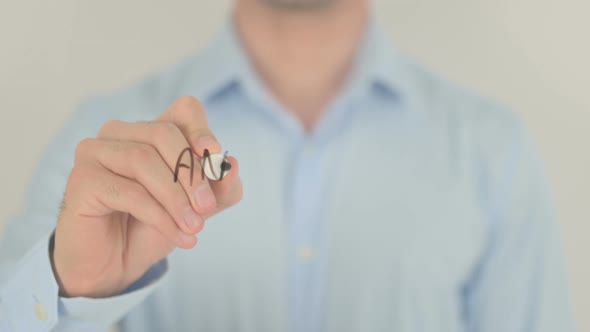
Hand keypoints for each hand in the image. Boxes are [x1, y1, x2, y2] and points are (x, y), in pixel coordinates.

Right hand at [51, 97, 242, 297]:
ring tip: (194, 227)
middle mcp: (120, 133)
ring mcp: (95, 152)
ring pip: (144, 160)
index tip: (215, 156)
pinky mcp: (82, 179)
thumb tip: (233, 166)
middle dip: (192, 174)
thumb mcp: (196, 208)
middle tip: (207, 209)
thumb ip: (219, 189)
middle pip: (164, 133)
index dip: (201, 128)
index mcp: (151, 132)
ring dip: (176, 198)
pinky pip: (128, 191)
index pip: (184, 110)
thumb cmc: (153, 228)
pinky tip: (178, 236)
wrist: (115, 266)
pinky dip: (160, 216)